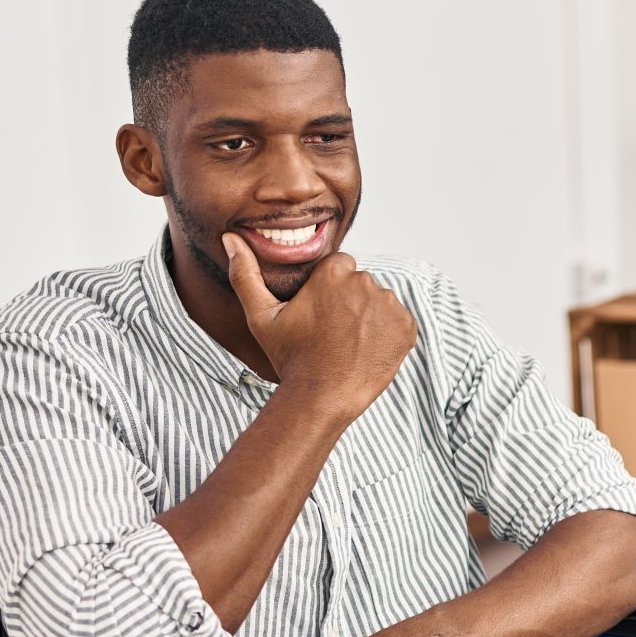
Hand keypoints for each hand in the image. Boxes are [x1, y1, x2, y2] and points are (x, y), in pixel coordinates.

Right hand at [224, 236, 416, 420]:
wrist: (322, 398)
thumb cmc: (290, 358)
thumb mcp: (260, 316)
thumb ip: (245, 273)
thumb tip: (229, 238)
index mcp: (334, 272)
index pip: (339, 267)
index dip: (328, 291)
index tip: (320, 314)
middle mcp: (365, 282)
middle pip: (360, 283)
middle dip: (349, 302)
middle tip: (333, 333)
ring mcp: (389, 305)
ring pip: (379, 302)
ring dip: (370, 317)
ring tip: (349, 343)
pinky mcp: (406, 328)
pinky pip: (399, 322)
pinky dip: (388, 333)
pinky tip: (367, 350)